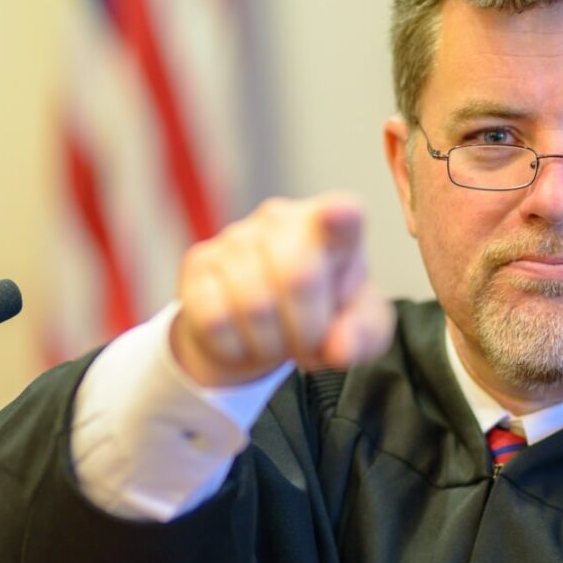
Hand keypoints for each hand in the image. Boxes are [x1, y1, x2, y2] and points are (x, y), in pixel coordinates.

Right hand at [170, 193, 395, 386]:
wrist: (260, 326)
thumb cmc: (321, 315)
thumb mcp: (357, 329)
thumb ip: (363, 336)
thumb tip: (340, 348)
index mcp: (333, 228)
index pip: (342, 215)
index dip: (339, 216)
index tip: (339, 214)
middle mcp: (282, 220)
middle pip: (297, 277)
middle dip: (306, 329)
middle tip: (307, 343)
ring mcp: (236, 236)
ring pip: (254, 305)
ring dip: (270, 343)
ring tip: (276, 340)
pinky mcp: (199, 262)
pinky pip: (215, 319)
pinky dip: (235, 347)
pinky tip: (243, 337)